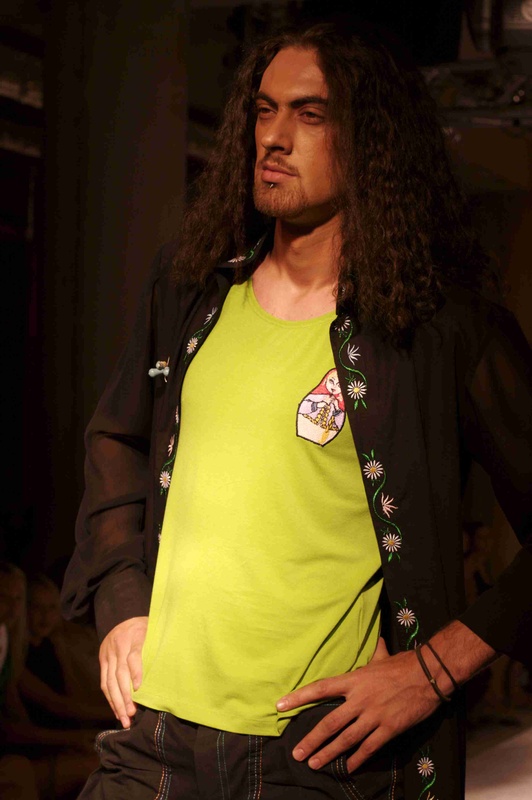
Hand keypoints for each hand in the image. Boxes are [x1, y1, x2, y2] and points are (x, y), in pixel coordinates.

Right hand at [99, 616, 147, 727]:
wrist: (128, 620)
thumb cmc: (149, 630)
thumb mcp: (156, 633)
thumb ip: (158, 650)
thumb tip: (166, 674)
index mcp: (135, 634)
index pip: (134, 655)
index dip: (136, 672)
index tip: (140, 688)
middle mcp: (118, 644)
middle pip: (120, 672)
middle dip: (125, 695)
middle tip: (132, 713)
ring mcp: (108, 652)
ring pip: (109, 680)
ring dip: (116, 702)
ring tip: (124, 718)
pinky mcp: (102, 659)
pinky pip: (104, 681)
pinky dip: (110, 698)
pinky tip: (116, 710)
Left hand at [276, 638, 440, 773]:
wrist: (428, 675)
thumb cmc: (403, 664)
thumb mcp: (383, 657)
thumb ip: (374, 654)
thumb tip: (376, 641)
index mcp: (354, 679)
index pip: (320, 689)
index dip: (299, 697)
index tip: (280, 705)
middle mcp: (359, 699)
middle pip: (329, 722)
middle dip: (311, 739)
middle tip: (297, 753)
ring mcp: (373, 715)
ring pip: (346, 739)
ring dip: (329, 753)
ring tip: (315, 763)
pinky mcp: (389, 729)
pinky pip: (369, 747)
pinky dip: (357, 759)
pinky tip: (348, 767)